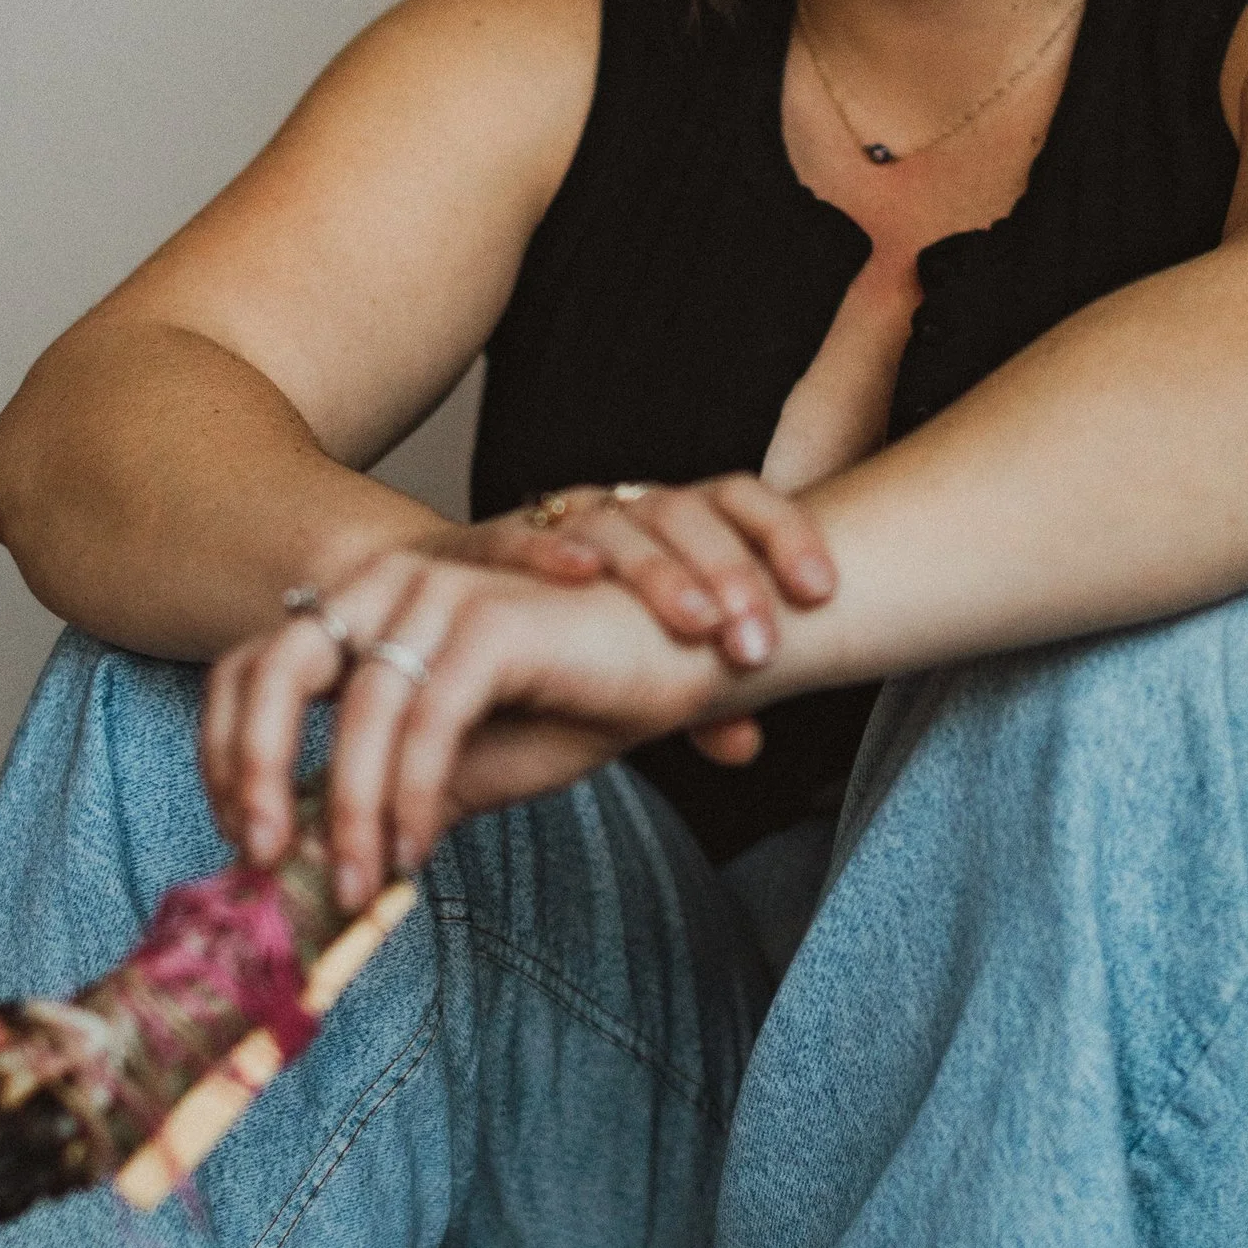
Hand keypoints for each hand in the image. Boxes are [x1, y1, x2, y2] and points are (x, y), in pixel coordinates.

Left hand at [201, 551, 739, 906]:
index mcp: (362, 611)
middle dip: (252, 772)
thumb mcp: (464, 763)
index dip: (224, 756)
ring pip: (356, 709)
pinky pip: (429, 718)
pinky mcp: (493, 620)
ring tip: (358, 882)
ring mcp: (439, 594)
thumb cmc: (577, 703)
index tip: (242, 840)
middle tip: (266, 861)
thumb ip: (390, 794)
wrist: (678, 658)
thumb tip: (321, 862)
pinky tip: (415, 847)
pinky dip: (411, 792)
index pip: (246, 671)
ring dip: (347, 809)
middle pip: (270, 670)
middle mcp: (385, 587)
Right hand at [450, 475, 834, 769]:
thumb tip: (746, 745)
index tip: (821, 591)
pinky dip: (545, 552)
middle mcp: (612, 510)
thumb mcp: (633, 666)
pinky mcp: (472, 545)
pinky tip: (581, 574)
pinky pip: (509, 537)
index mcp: (666, 526)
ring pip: (612, 524)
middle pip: (686, 511)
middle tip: (758, 643)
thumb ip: (687, 701)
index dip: (784, 535)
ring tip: (698, 625)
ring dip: (659, 572)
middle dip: (730, 573)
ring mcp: (544, 522)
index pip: (740, 502)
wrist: (427, 610)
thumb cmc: (552, 633)